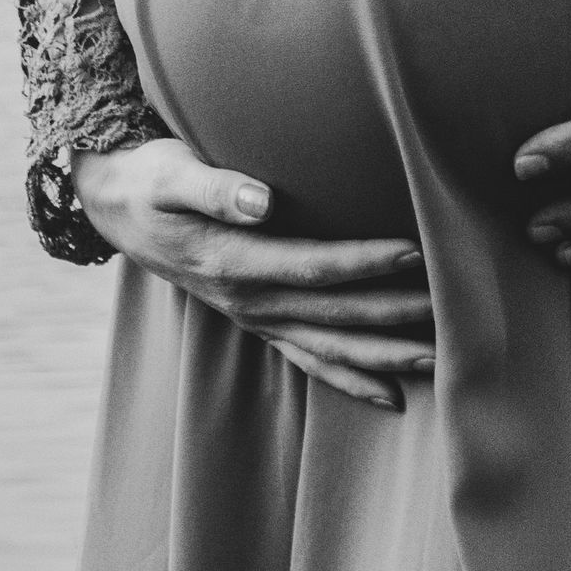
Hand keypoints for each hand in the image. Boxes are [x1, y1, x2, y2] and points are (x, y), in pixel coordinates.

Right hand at [72, 138, 433, 410]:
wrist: (116, 209)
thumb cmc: (151, 180)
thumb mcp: (170, 174)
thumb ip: (215, 188)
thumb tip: (260, 201)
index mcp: (233, 260)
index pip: (312, 265)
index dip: (364, 261)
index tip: (414, 250)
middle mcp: (249, 299)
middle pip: (333, 313)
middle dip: (395, 314)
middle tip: (454, 309)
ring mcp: (255, 317)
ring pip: (329, 346)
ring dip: (385, 356)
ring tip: (441, 359)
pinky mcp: (259, 321)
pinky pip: (309, 360)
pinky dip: (350, 380)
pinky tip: (393, 397)